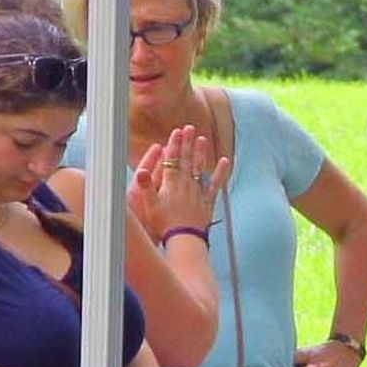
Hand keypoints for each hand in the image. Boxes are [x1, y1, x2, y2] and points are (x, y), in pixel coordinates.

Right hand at [128, 125, 218, 241]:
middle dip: (188, 143)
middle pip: (187, 160)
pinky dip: (221, 172)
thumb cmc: (163, 224)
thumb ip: (146, 187)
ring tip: (203, 139)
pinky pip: (215, 184)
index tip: (176, 131)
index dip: (174, 144)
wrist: (184, 239)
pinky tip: (226, 160)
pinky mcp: (207, 201)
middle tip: (190, 127)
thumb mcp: (149, 205)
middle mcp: (186, 184)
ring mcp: (198, 192)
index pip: (173, 160)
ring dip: (202, 153)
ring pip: (200, 168)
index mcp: (171, 184)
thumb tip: (141, 171)